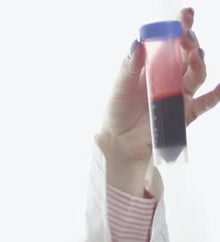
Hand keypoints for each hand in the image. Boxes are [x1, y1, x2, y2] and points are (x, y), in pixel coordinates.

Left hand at [97, 8, 219, 194]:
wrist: (119, 141)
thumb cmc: (117, 111)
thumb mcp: (120, 86)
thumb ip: (130, 66)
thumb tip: (137, 43)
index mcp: (154, 66)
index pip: (170, 42)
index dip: (180, 27)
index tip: (185, 14)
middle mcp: (170, 77)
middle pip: (187, 54)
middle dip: (190, 42)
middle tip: (187, 35)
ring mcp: (179, 94)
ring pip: (196, 74)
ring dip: (199, 62)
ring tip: (196, 53)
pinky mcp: (185, 112)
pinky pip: (206, 103)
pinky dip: (216, 94)